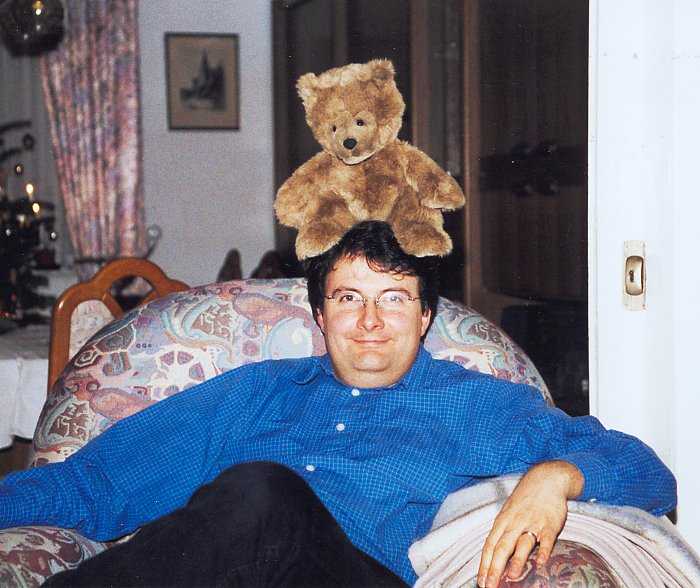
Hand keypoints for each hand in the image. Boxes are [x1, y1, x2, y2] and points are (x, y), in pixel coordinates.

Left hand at [477, 461, 583, 587]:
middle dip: (494, 568)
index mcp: (503, 521)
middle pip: (501, 547)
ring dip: (516, 561)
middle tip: (490, 585)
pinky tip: (540, 563)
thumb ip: (504, 533)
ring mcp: (532, 523)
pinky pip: (546, 539)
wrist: (546, 479)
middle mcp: (515, 523)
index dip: (484, 564)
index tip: (481, 580)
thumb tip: (495, 555)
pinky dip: (543, 551)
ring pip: (522, 544)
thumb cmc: (526, 499)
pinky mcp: (550, 524)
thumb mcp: (509, 512)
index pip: (489, 545)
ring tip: (511, 577)